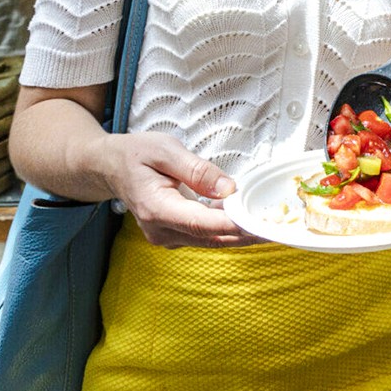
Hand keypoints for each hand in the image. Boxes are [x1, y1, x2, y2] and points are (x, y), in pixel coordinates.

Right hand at [101, 132, 263, 249]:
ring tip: (273, 224)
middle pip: (213, 237)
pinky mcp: (174, 235)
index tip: (262, 223)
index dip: (235, 224)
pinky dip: (229, 229)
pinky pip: (206, 235)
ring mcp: (167, 236)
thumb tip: (228, 189)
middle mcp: (161, 230)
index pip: (204, 223)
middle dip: (248, 233)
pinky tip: (250, 218)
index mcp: (157, 209)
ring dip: (242, 233)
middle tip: (281, 227)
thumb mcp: (165, 150)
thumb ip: (197, 170)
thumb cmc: (135, 154)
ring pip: (213, 240)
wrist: (109, 167)